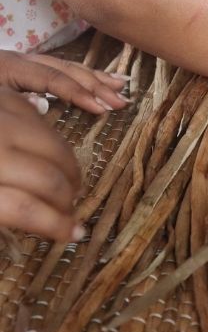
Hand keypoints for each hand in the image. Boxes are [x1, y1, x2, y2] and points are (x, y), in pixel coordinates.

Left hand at [0, 50, 129, 114]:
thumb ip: (15, 106)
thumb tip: (41, 107)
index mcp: (6, 67)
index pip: (52, 77)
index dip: (79, 93)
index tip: (102, 109)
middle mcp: (15, 61)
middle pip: (62, 68)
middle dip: (94, 85)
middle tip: (121, 102)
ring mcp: (15, 64)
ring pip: (61, 66)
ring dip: (92, 78)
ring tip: (119, 87)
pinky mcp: (13, 71)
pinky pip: (53, 70)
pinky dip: (76, 77)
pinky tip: (91, 83)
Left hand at [0, 88, 81, 240]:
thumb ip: (0, 208)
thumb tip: (42, 217)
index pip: (27, 210)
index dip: (57, 226)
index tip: (74, 235)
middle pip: (47, 178)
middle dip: (65, 200)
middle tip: (71, 211)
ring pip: (52, 145)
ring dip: (69, 167)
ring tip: (75, 182)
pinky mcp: (0, 96)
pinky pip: (37, 116)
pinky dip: (52, 136)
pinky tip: (58, 150)